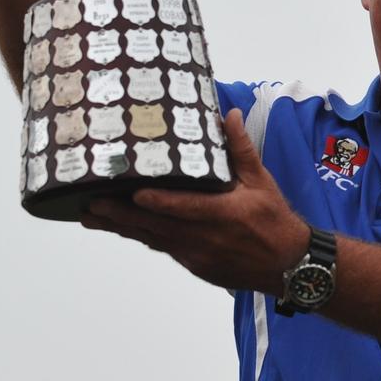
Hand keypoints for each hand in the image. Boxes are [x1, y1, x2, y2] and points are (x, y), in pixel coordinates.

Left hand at [81, 109, 309, 295]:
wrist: (290, 266)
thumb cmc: (275, 219)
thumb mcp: (262, 181)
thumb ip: (241, 148)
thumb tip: (228, 114)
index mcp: (221, 215)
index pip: (183, 209)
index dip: (156, 204)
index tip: (132, 195)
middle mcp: (203, 239)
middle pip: (155, 227)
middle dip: (120, 216)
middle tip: (90, 204)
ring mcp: (197, 256)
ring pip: (153, 240)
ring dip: (121, 229)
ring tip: (92, 218)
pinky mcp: (195, 266)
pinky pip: (163, 249)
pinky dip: (142, 238)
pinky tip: (122, 229)